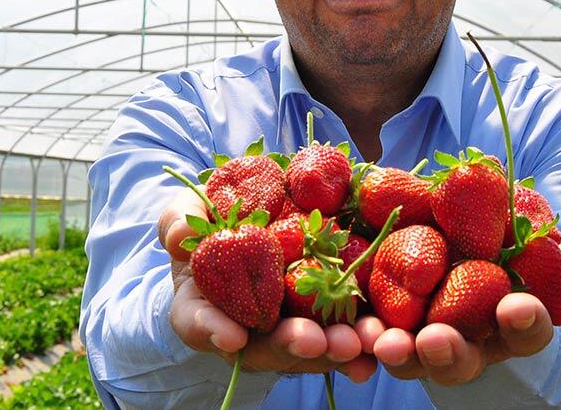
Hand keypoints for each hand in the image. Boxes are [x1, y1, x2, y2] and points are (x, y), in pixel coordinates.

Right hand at [158, 188, 377, 381]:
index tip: (231, 337)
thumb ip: (178, 220)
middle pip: (267, 345)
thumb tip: (181, 235)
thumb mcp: (187, 213)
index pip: (198, 322)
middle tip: (313, 341)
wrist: (255, 217)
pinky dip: (363, 338)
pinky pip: (346, 331)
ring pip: (312, 345)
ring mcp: (288, 324)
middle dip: (292, 344)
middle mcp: (246, 326)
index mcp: (203, 303)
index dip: (212, 330)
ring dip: (335, 348)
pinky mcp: (327, 315)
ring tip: (357, 343)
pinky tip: (381, 340)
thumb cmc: (212, 219)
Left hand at [357, 236, 560, 384]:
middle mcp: (470, 339)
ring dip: (398, 352)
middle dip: (449, 353)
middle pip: (460, 360)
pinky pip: (371, 332)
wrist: (465, 216)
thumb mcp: (539, 237)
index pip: (526, 330)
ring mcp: (424, 334)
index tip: (515, 308)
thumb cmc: (511, 231)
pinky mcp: (386, 317)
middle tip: (435, 341)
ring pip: (411, 356)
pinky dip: (361, 335)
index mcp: (513, 321)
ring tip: (385, 342)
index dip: (524, 323)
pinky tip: (352, 330)